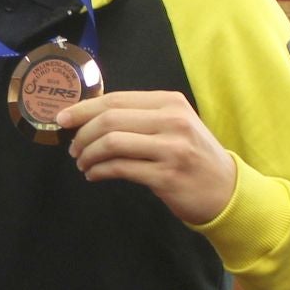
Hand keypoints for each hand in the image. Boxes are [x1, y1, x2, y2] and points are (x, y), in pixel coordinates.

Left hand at [58, 90, 237, 225]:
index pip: (117, 99)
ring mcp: (170, 148)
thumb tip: (92, 117)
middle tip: (73, 148)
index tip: (62, 118)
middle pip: (110, 119)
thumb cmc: (194, 157)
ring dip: (88, 154)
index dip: (84, 108)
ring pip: (112, 143)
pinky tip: (94, 175)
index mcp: (170, 103)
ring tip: (83, 163)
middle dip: (82, 133)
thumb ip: (142, 117)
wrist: (226, 190)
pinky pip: (120, 169)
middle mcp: (172, 121)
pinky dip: (100, 171)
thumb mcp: (176, 126)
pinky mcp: (166, 176)